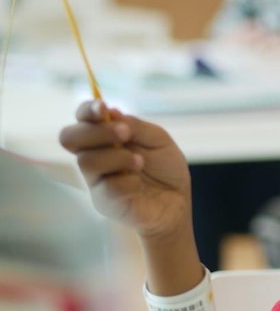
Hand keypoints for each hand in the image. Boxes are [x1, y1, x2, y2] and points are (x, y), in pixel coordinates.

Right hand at [59, 100, 192, 239]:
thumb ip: (136, 126)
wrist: (177, 202)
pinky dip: (127, 180)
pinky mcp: (103, 200)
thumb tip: (111, 112)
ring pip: (86, 161)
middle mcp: (96, 155)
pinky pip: (106, 185)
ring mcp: (96, 179)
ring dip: (116, 156)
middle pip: (70, 138)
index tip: (102, 107)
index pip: (84, 119)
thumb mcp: (158, 140)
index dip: (87, 110)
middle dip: (97, 131)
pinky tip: (139, 184)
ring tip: (139, 162)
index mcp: (106, 137)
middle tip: (125, 133)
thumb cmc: (166, 170)